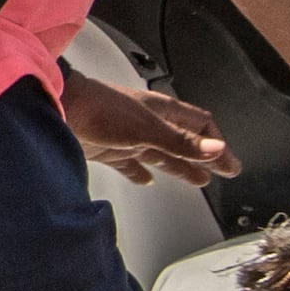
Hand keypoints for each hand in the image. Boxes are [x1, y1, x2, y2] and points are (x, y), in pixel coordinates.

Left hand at [59, 72, 237, 186]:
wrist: (59, 109)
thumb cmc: (100, 109)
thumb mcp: (148, 129)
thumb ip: (181, 142)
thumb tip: (217, 150)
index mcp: (163, 112)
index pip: (200, 126)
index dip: (216, 145)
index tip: (230, 163)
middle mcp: (148, 123)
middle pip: (185, 143)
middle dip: (205, 158)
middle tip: (225, 172)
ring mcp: (129, 137)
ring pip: (163, 155)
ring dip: (182, 168)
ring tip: (198, 180)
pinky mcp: (109, 149)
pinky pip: (132, 165)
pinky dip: (141, 174)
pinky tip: (146, 181)